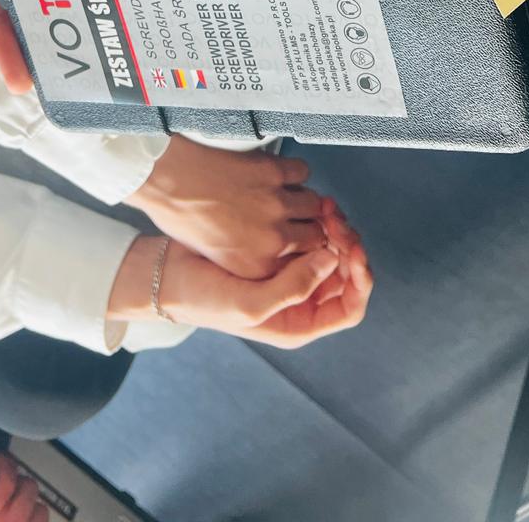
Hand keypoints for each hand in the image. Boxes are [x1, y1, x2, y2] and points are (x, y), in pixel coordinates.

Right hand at [108, 212, 372, 349]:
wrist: (168, 273)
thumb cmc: (203, 298)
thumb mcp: (249, 304)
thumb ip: (294, 287)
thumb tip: (333, 259)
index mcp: (299, 323)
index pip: (351, 306)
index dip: (360, 278)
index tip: (351, 249)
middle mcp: (301, 302)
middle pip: (347, 275)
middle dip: (349, 246)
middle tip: (338, 219)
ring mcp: (291, 276)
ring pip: (333, 252)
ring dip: (336, 230)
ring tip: (328, 207)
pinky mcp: (279, 252)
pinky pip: (313, 237)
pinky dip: (319, 222)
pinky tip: (314, 205)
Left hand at [127, 135, 327, 277]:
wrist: (168, 180)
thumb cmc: (185, 215)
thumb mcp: (218, 256)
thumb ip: (252, 260)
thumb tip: (277, 252)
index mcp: (258, 267)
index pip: (303, 261)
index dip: (301, 246)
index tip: (299, 235)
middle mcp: (273, 240)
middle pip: (316, 233)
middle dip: (308, 224)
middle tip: (296, 213)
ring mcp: (275, 205)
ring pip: (315, 202)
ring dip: (303, 197)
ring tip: (284, 193)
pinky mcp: (273, 173)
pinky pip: (302, 171)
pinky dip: (292, 171)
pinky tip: (276, 172)